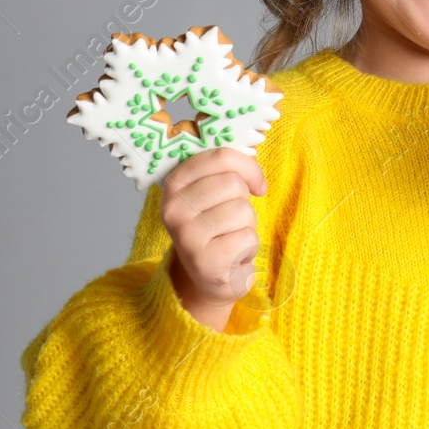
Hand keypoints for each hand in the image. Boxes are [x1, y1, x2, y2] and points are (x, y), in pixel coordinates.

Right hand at [160, 147, 268, 320]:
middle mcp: (174, 209)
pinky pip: (247, 238)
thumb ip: (225, 167)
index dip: (248, 167)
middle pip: (233, 184)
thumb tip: (251, 152)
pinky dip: (249, 246)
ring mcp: (187, 237)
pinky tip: (234, 254)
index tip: (255, 184)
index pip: (220, 156)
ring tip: (231, 236)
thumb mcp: (213, 191)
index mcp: (175, 183)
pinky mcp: (206, 262)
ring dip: (247, 225)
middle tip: (232, 219)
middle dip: (244, 201)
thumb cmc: (216, 225)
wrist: (209, 275)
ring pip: (242, 211)